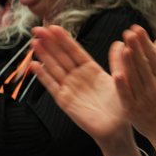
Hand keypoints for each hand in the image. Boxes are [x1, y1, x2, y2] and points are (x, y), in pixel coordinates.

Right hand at [30, 25, 130, 148]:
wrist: (116, 128)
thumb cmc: (120, 105)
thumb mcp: (121, 80)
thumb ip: (118, 62)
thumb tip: (120, 42)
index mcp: (91, 70)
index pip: (75, 51)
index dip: (64, 39)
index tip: (54, 26)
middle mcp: (78, 77)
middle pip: (61, 57)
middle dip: (50, 43)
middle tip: (37, 29)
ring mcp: (70, 88)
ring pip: (54, 68)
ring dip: (44, 56)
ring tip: (34, 42)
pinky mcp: (65, 101)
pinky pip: (52, 86)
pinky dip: (43, 76)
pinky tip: (35, 65)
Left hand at [110, 26, 155, 155]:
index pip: (153, 57)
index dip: (144, 43)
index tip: (137, 28)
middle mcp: (155, 87)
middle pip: (144, 64)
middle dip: (137, 48)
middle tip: (129, 32)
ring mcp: (144, 99)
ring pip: (136, 78)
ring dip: (130, 62)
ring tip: (124, 47)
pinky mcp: (134, 110)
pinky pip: (127, 96)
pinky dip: (123, 86)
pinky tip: (117, 74)